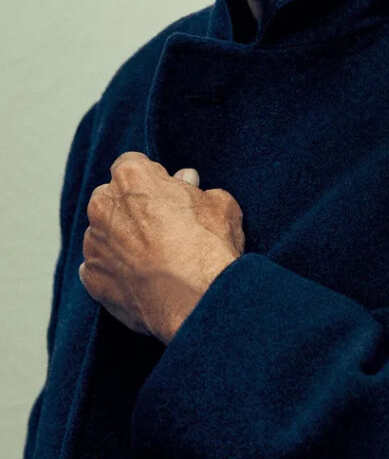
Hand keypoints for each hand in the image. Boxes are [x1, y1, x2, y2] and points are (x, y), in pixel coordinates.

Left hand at [79, 152, 244, 343]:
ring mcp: (94, 244)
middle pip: (112, 197)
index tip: (167, 194)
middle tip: (161, 225)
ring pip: (104, 233)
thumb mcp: (218, 203)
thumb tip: (188, 182)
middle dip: (131, 207)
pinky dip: (115, 271)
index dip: (151, 179)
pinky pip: (99, 267)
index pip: (132, 164)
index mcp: (132, 176)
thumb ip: (195, 188)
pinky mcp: (91, 279)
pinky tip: (141, 279)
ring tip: (153, 258)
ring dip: (121, 240)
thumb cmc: (209, 246)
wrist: (197, 301)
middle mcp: (104, 205)